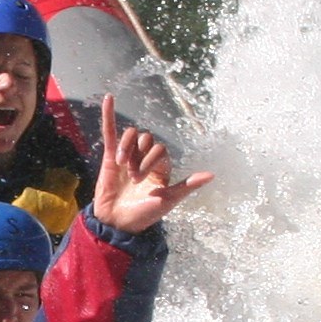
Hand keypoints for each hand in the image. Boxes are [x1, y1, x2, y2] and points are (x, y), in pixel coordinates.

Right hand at [86, 95, 210, 234]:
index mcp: (160, 168)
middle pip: (146, 140)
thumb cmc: (144, 214)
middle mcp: (144, 159)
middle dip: (140, 156)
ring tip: (121, 165)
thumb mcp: (168, 200)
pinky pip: (110, 132)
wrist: (117, 223)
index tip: (142, 180)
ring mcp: (127, 157)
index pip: (160, 149)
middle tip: (133, 176)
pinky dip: (109, 115)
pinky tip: (109, 98)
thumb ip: (187, 185)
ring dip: (127, 147)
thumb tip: (212, 175)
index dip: (152, 159)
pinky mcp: (110, 157)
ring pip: (130, 136)